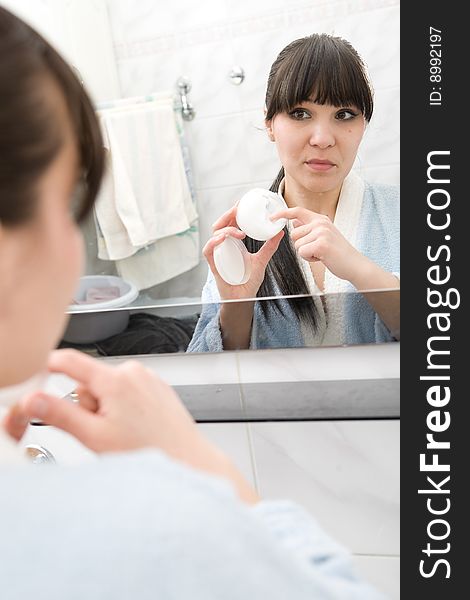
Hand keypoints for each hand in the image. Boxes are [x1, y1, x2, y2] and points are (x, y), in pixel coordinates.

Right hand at [3, 350, 259, 503]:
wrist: (186, 458)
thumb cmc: (149, 451)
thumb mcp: (95, 436)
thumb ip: (60, 414)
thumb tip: (35, 399)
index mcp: (115, 379)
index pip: (71, 360)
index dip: (50, 365)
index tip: (40, 372)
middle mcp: (133, 372)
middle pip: (90, 380)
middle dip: (89, 404)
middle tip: (102, 428)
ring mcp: (148, 378)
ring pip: (109, 387)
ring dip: (108, 407)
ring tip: (123, 430)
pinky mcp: (157, 386)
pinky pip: (128, 390)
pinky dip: (125, 406)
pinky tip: (137, 425)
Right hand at [204, 204, 283, 299]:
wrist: (243, 299)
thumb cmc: (248, 281)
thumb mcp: (262, 260)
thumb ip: (269, 247)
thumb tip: (280, 233)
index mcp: (234, 243)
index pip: (231, 223)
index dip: (234, 212)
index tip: (242, 204)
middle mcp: (224, 246)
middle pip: (221, 225)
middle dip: (228, 215)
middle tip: (238, 210)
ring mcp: (218, 255)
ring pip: (215, 235)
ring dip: (226, 229)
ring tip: (238, 231)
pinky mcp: (213, 264)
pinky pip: (208, 250)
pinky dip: (214, 242)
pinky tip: (223, 238)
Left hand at [270, 206, 364, 282]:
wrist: (355, 265)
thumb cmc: (339, 253)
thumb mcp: (324, 235)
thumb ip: (309, 228)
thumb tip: (294, 222)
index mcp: (321, 219)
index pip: (298, 211)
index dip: (283, 213)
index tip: (272, 217)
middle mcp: (321, 223)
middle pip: (293, 234)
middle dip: (301, 245)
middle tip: (318, 249)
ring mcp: (321, 233)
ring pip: (297, 245)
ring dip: (306, 253)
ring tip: (322, 254)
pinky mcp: (321, 244)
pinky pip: (302, 252)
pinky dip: (309, 259)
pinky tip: (322, 258)